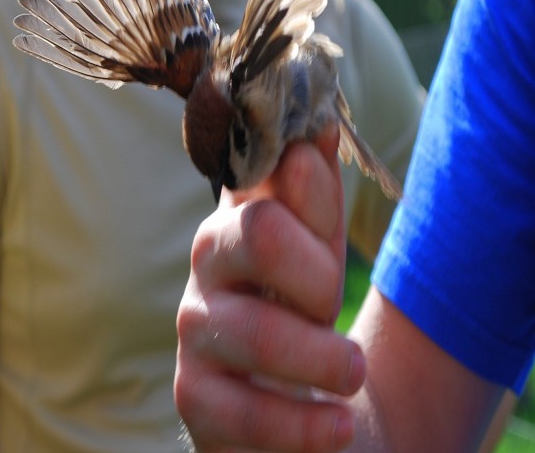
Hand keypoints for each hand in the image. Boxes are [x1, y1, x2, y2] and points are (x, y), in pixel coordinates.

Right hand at [174, 126, 365, 451]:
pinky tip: (338, 425)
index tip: (328, 226)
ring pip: (259, 331)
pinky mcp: (195, 396)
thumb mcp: (320, 248)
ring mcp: (195, 327)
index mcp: (238, 215)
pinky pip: (248, 413)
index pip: (265, 172)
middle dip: (318, 277)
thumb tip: (317, 125)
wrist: (292, 395)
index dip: (311, 193)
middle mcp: (207, 260)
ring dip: (323, 358)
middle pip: (260, 235)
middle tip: (333, 307)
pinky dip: (307, 425)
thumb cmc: (303, 306)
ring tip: (352, 372)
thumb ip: (316, 194)